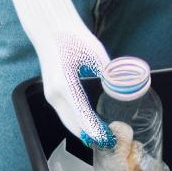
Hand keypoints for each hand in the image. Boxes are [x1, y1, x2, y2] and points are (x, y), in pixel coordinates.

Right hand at [9, 0, 114, 147]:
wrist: (51, 29)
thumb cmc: (73, 37)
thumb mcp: (94, 52)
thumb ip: (107, 72)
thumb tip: (121, 86)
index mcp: (64, 85)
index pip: (81, 115)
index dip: (95, 130)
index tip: (108, 138)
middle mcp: (54, 95)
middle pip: (73, 124)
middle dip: (90, 135)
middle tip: (108, 142)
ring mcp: (51, 95)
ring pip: (68, 120)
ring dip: (83, 130)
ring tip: (102, 136)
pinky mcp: (51, 92)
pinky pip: (64, 113)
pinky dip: (76, 122)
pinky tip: (89, 124)